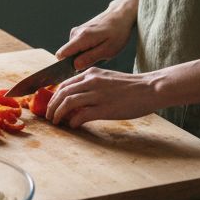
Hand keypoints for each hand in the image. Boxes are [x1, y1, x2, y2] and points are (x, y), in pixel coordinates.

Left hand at [45, 67, 159, 127]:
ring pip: (68, 102)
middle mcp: (92, 81)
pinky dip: (73, 121)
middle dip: (52, 106)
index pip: (64, 84)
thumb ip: (92, 85)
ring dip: (58, 114)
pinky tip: (73, 125)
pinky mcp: (105, 108)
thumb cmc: (131, 86)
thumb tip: (78, 98)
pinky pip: (81, 114)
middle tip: (49, 116)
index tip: (51, 105)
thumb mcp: (107, 79)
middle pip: (62, 93)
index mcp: (91, 73)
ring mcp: (98, 94)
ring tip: (56, 122)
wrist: (150, 88)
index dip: (54, 96)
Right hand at [55, 5, 133, 71]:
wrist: (121, 15)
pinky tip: (98, 46)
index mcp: (81, 38)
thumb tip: (75, 66)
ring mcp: (77, 31)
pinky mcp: (80, 31)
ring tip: (100, 51)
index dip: (65, 65)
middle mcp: (76, 33)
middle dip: (79, 61)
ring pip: (74, 50)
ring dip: (84, 55)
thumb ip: (90, 58)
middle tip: (97, 59)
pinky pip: (78, 45)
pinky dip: (87, 49)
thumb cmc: (118, 33)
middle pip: (67, 54)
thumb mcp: (108, 50)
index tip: (77, 70)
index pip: (61, 54)